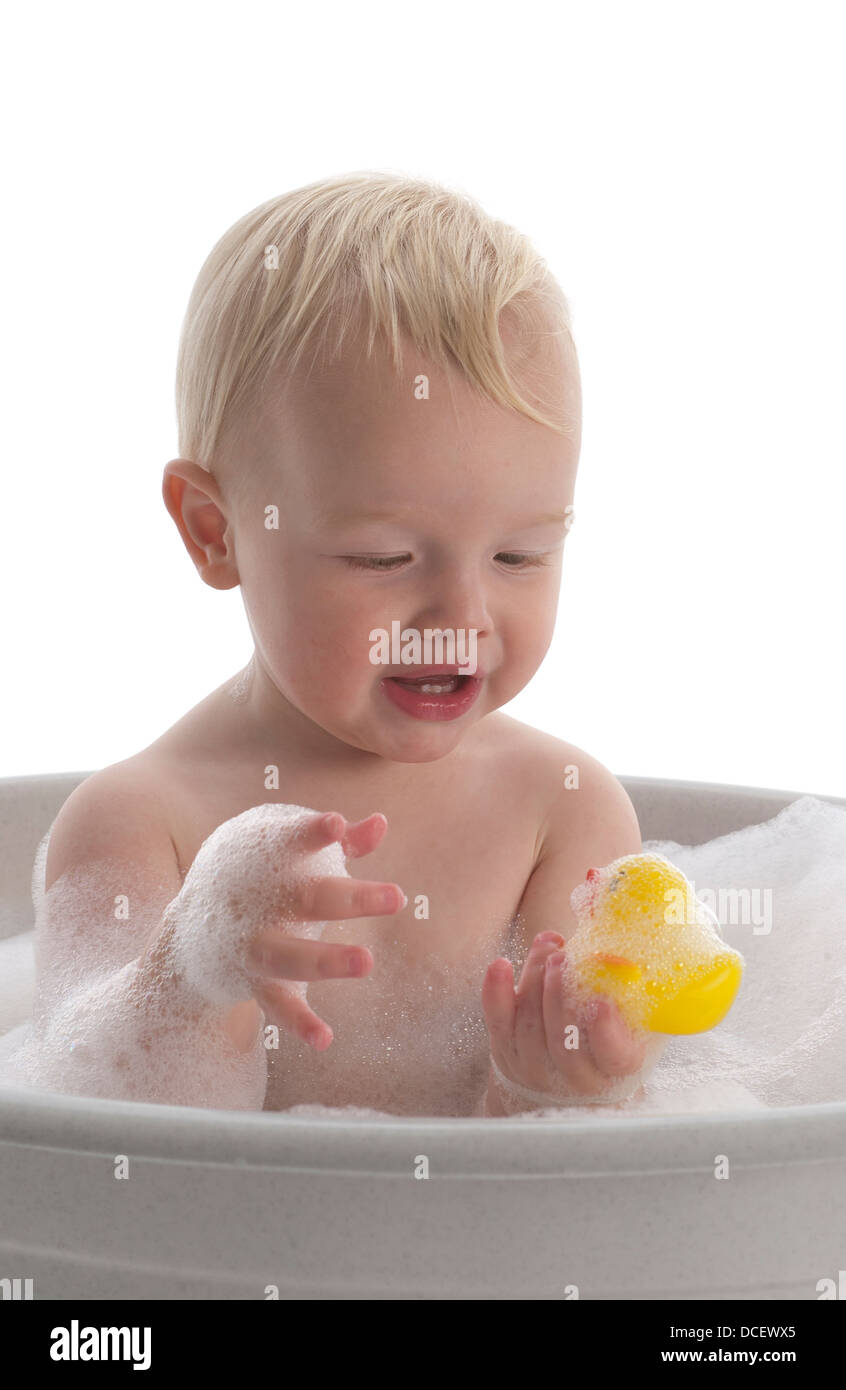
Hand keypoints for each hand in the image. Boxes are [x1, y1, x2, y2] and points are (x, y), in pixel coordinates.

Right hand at [151, 805, 404, 1050]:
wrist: (186, 932)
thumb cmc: (252, 876)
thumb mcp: (284, 849)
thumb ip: (337, 842)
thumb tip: (381, 823)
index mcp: (267, 859)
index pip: (290, 840)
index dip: (312, 833)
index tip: (336, 825)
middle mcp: (258, 901)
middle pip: (308, 898)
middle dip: (351, 899)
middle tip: (398, 896)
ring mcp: (254, 944)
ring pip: (289, 955)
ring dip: (327, 960)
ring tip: (367, 961)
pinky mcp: (252, 981)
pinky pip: (277, 1004)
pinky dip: (298, 1022)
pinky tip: (324, 1039)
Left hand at [481, 931, 648, 1110]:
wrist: (570, 1076)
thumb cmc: (609, 1034)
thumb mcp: (634, 1019)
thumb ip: (628, 992)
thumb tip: (616, 957)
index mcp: (617, 1069)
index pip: (613, 1055)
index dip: (606, 1031)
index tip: (601, 1002)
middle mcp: (578, 1078)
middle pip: (563, 1039)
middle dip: (558, 992)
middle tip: (561, 957)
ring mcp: (538, 1070)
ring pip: (530, 1025)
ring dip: (534, 979)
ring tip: (546, 948)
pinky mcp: (508, 1054)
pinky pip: (498, 1023)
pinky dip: (497, 992)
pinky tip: (501, 964)